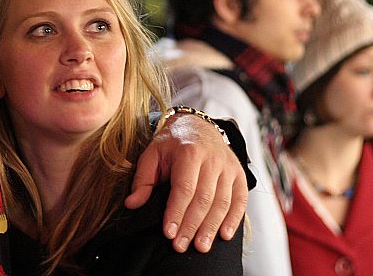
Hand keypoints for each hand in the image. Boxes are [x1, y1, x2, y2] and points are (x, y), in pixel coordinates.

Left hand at [125, 111, 248, 252]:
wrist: (197, 126)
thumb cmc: (172, 144)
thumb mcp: (152, 154)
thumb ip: (143, 180)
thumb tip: (132, 204)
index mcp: (189, 151)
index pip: (184, 187)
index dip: (176, 212)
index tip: (168, 233)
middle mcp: (212, 159)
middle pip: (204, 198)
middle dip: (192, 225)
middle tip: (181, 246)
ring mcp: (228, 166)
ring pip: (222, 202)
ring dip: (212, 227)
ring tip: (201, 246)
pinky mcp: (239, 174)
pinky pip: (240, 199)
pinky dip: (234, 219)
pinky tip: (224, 234)